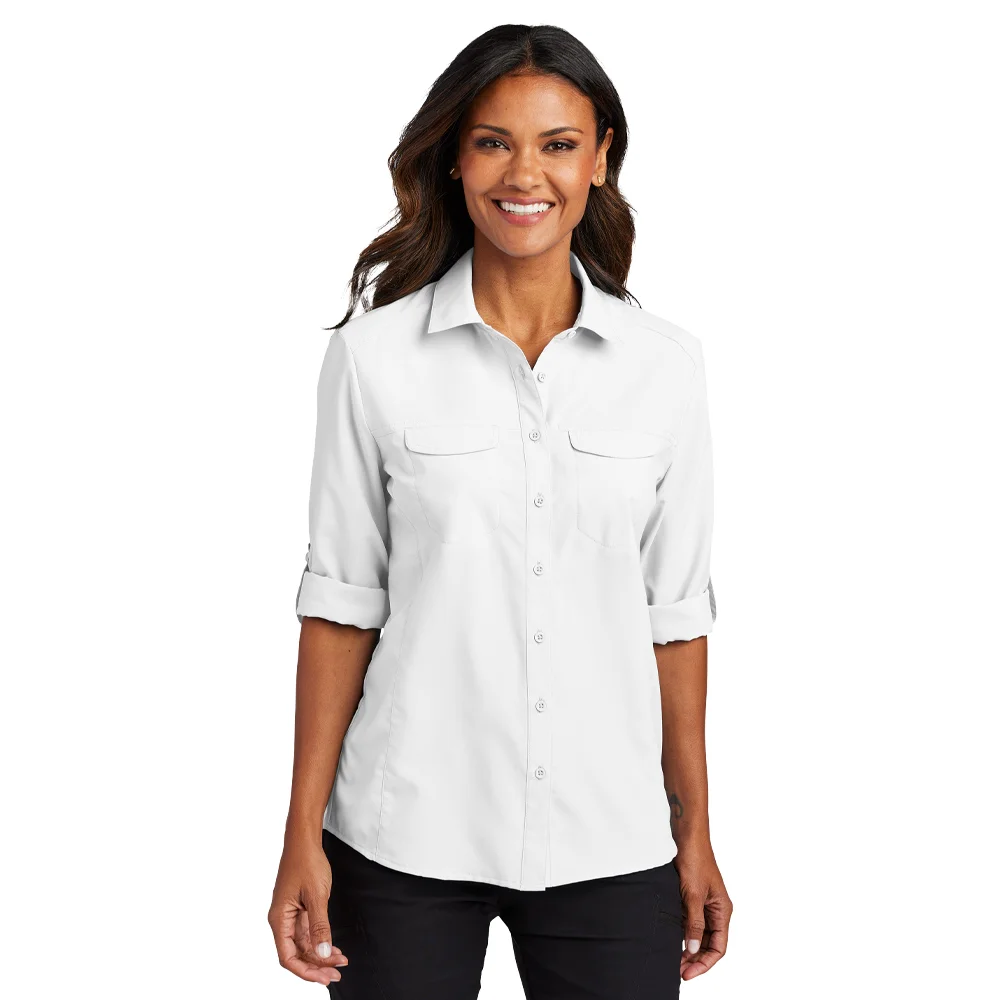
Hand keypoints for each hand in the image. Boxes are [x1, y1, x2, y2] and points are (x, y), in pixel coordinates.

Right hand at [268, 838, 349, 985]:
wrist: (305, 841)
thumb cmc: (306, 862)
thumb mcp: (316, 895)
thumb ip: (319, 926)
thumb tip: (323, 952)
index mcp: (279, 919)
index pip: (288, 957)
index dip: (305, 971)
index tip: (324, 977)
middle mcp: (282, 920)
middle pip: (296, 954)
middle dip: (316, 966)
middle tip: (336, 973)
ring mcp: (291, 915)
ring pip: (304, 945)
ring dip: (321, 955)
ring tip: (340, 962)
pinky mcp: (299, 910)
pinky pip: (308, 933)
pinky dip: (321, 941)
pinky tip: (334, 948)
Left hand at [674, 844, 731, 980]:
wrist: (686, 834)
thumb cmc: (694, 859)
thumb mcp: (692, 895)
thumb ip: (693, 923)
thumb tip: (692, 950)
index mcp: (722, 910)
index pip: (718, 947)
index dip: (704, 963)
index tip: (687, 973)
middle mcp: (715, 909)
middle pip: (708, 943)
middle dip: (695, 958)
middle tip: (677, 970)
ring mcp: (703, 903)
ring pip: (698, 933)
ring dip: (687, 947)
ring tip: (672, 959)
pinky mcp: (691, 896)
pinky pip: (689, 920)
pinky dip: (681, 931)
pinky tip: (669, 938)